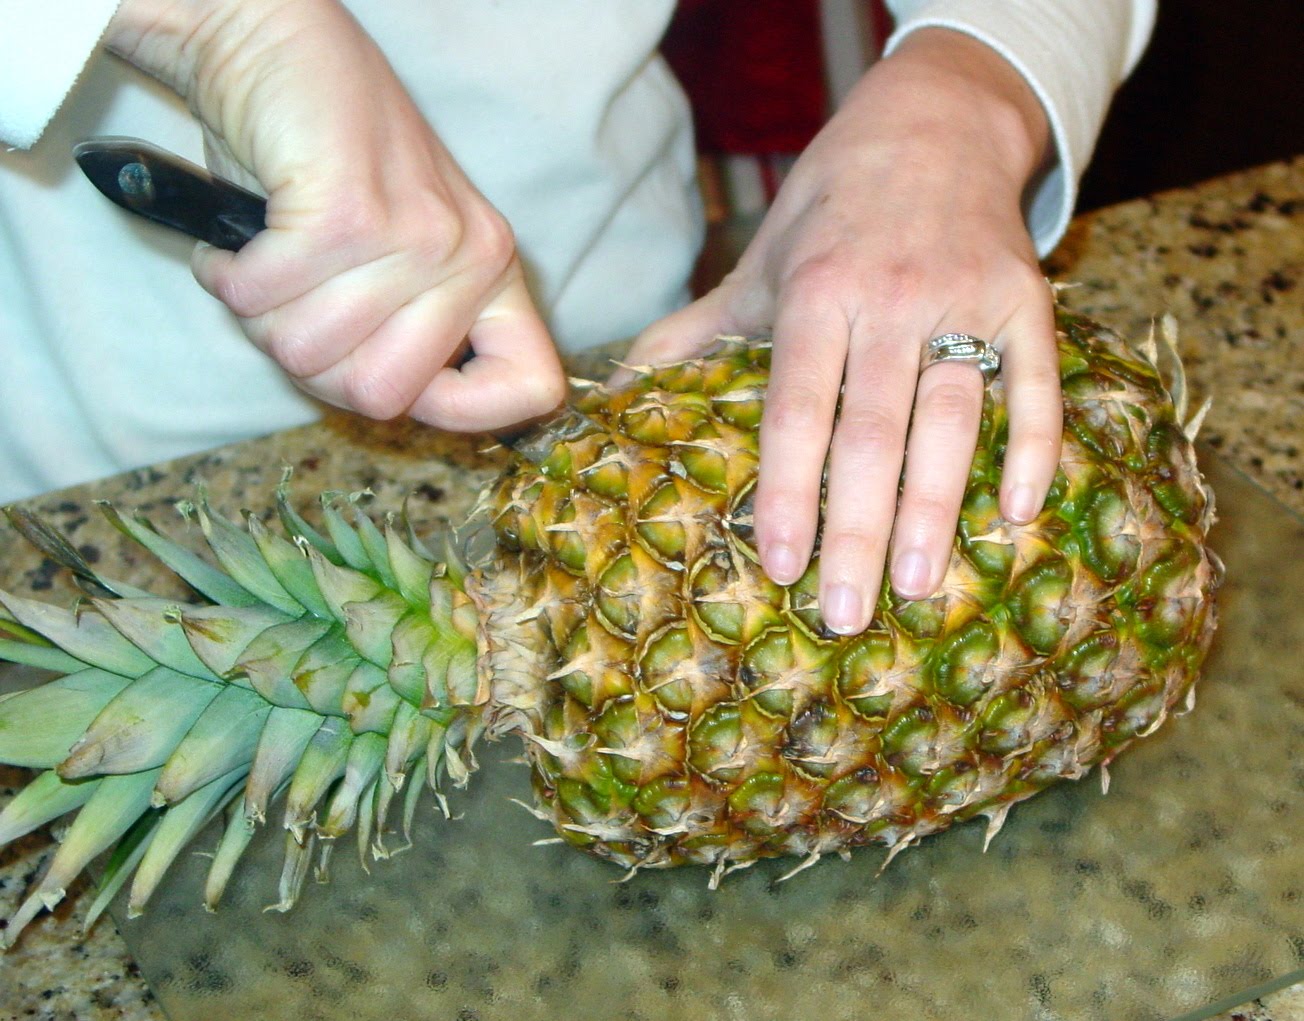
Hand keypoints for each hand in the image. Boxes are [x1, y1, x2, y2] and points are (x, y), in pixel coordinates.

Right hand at [106, 0, 565, 430]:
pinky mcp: (351, 212)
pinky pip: (266, 301)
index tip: (386, 372)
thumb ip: (406, 330)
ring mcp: (419, 235)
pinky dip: (228, 280)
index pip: (531, 388)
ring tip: (268, 259)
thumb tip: (386, 406)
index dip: (456, 412)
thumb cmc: (320, 164)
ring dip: (261, 316)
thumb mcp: (393, 255)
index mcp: (494, 271)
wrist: (270, 42)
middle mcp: (472, 255)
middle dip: (312, 366)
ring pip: (309, 354)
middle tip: (293, 304)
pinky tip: (236, 245)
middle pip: (379, 397)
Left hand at [625, 29, 1061, 633]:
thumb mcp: (759, 262)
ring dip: (936, 508)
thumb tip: (622, 392)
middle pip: (872, 432)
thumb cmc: (830, 210)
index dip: (787, 491)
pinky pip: (1036, 382)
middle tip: (845, 614)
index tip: (781, 566)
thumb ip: (697, 331)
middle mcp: (890, 298)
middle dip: (856, 529)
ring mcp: (964, 299)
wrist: (931, 124)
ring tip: (919, 587)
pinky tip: (1017, 513)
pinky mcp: (1026, 298)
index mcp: (815, 293)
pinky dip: (1031, 446)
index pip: (796, 409)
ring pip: (951, 418)